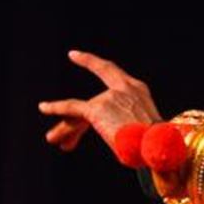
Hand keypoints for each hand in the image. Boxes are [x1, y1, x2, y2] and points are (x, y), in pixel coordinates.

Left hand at [38, 50, 159, 153]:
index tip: (75, 55)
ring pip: (81, 110)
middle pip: (93, 94)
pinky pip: (71, 108)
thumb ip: (130, 126)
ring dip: (68, 127)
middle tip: (55, 98)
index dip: (92, 63)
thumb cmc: (159, 147)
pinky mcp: (96, 108)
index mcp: (138, 90)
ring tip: (53, 139)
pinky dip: (56, 107)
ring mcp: (109, 96)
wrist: (159, 148)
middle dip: (70, 100)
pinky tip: (44, 107)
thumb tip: (120, 143)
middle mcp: (124, 88)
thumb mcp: (146, 131)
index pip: (111, 72)